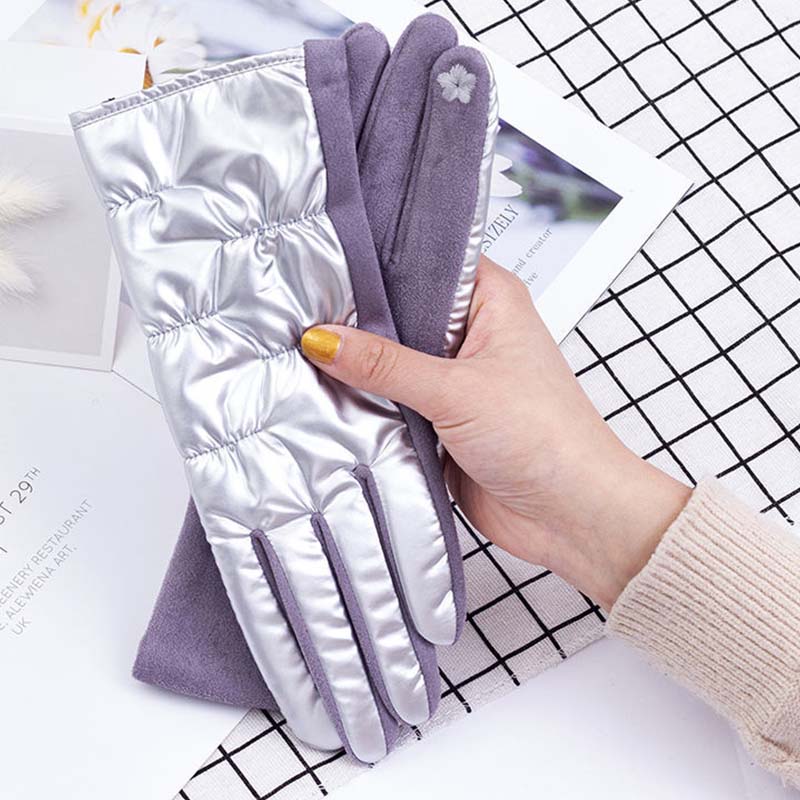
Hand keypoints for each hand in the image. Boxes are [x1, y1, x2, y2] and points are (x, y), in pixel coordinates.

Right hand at [301, 256, 690, 609]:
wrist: (570, 515)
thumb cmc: (548, 439)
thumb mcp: (457, 389)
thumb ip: (385, 364)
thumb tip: (325, 339)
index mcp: (490, 300)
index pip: (423, 261)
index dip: (376, 264)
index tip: (324, 264)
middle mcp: (472, 334)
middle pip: (401, 315)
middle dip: (360, 323)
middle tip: (303, 314)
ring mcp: (455, 379)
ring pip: (393, 363)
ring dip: (363, 371)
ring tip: (307, 358)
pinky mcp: (442, 420)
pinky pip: (394, 404)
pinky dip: (370, 408)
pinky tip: (332, 402)